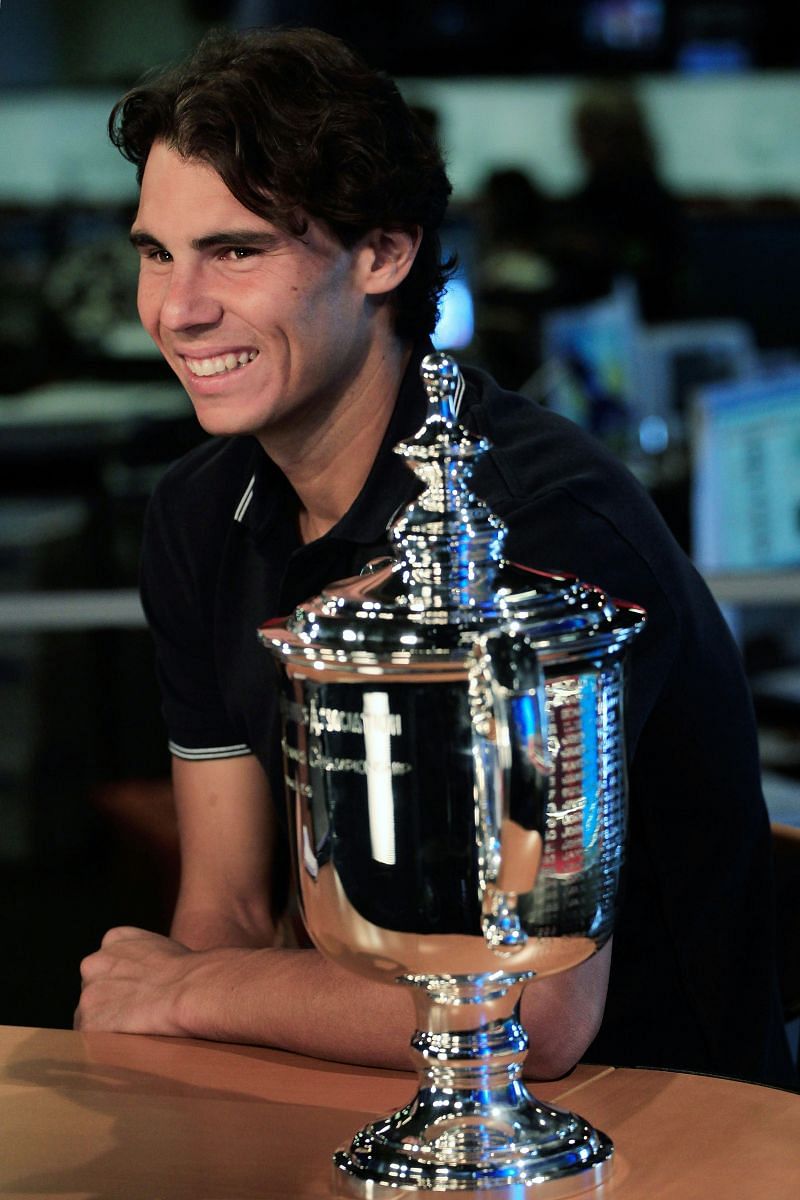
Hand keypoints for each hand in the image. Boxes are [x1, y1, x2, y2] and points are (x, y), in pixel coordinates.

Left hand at [75, 926, 196, 1035]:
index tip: (139, 993)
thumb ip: (143, 958)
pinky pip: (94, 1039)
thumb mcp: (163, 948)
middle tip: (138, 1014)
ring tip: (139, 1029)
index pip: (108, 964)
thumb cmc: (190, 974)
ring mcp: (88, 994)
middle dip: (112, 1002)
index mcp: (114, 939)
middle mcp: (93, 963)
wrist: (192, 989)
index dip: (123, 982)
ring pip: (92, 1015)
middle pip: (95, 989)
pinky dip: (110, 1043)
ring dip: (109, 1024)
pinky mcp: (89, 1024)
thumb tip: (146, 977)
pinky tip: (132, 1040)